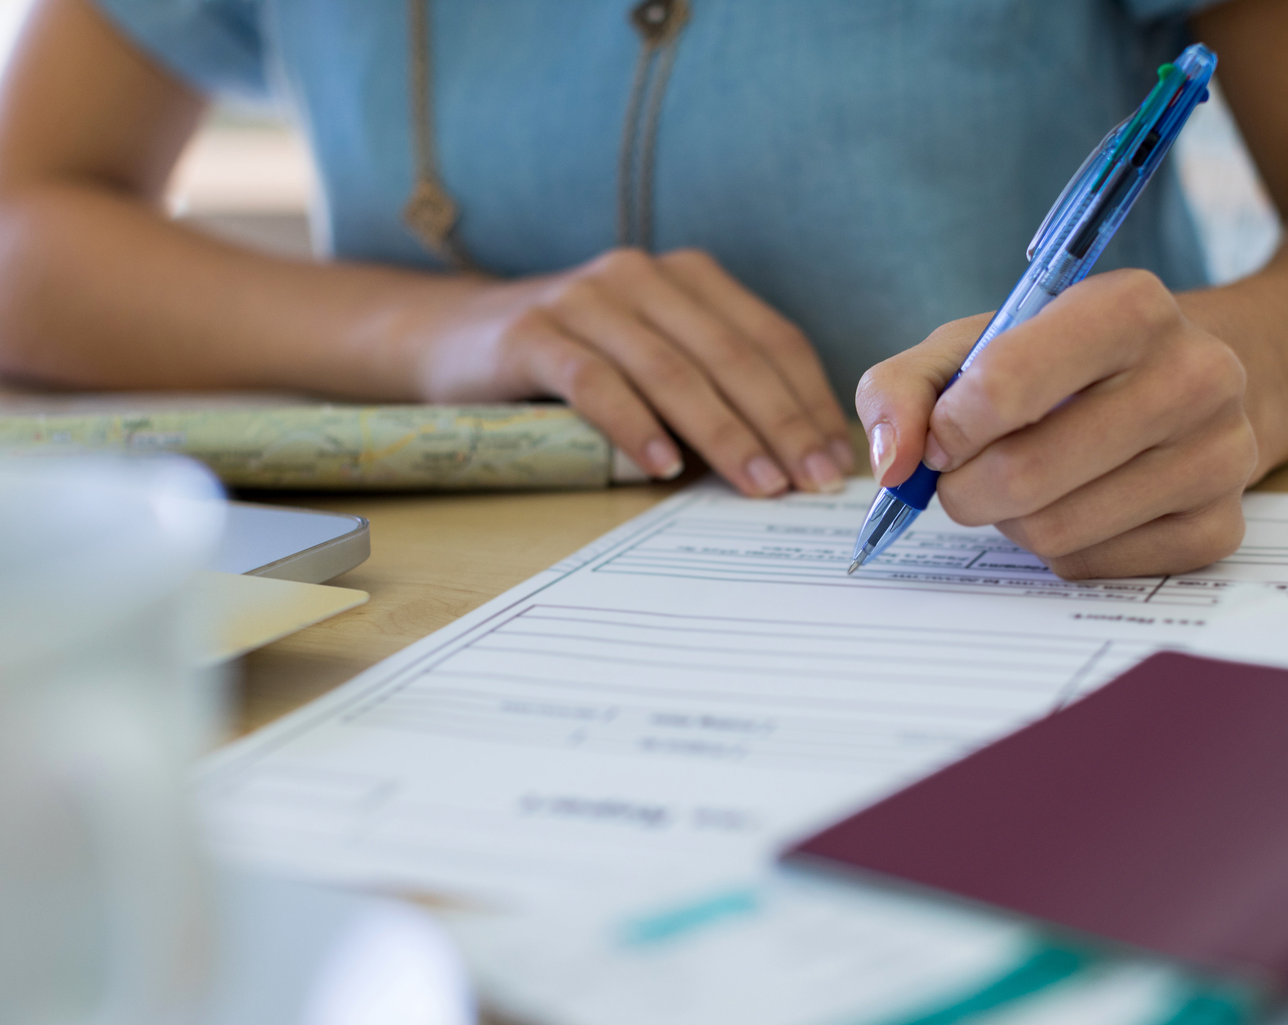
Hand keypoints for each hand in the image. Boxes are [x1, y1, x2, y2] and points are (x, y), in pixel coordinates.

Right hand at [411, 248, 853, 495]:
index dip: (809, 400)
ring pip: (672, 370)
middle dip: (781, 423)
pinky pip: (595, 383)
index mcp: (688, 278)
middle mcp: (642, 276)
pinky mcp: (533, 334)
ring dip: (722, 433)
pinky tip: (664, 467)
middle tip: (809, 482)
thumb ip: (713, 389)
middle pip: (731, 355)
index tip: (835, 461)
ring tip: (756, 484)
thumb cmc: (574, 362)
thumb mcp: (652, 361)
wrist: (452, 339)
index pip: (769, 338)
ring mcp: (585, 299)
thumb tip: (793, 459)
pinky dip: (635, 426)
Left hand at [856, 269, 1257, 578]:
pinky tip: (1076, 507)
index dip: (950, 425)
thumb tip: (891, 462)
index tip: (942, 436)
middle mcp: (1196, 375)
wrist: (1179, 386)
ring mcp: (1220, 457)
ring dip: (1009, 522)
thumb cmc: (1058, 363)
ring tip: (1023, 486)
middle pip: (1024, 473)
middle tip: (962, 477)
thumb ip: (905, 387)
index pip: (1006, 381)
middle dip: (965, 489)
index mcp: (1132, 307)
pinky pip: (1093, 568)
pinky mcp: (1219, 529)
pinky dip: (1060, 551)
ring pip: (1055, 531)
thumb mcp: (976, 345)